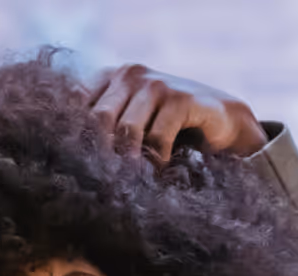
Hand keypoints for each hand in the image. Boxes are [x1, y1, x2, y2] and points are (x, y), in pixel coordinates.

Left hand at [87, 64, 268, 162]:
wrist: (222, 120)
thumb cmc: (170, 127)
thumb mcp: (133, 125)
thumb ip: (106, 132)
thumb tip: (74, 162)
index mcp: (111, 78)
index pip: (77, 105)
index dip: (76, 138)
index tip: (81, 166)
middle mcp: (130, 75)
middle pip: (98, 119)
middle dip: (102, 154)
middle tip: (109, 179)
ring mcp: (156, 84)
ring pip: (126, 130)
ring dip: (131, 162)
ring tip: (137, 179)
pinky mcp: (181, 98)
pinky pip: (157, 138)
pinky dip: (158, 161)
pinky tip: (163, 168)